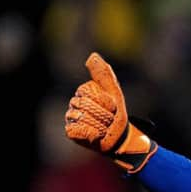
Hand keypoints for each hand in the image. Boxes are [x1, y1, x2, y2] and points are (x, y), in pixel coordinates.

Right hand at [65, 52, 156, 171]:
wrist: (119, 136)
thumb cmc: (116, 112)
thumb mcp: (113, 91)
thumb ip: (103, 73)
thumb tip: (92, 55)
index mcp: (83, 92)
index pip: (88, 91)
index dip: (105, 101)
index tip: (113, 106)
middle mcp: (74, 103)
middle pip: (85, 105)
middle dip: (104, 114)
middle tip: (109, 118)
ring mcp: (71, 118)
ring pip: (83, 118)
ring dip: (100, 124)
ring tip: (104, 126)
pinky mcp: (72, 132)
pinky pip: (78, 130)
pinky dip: (92, 134)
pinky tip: (97, 135)